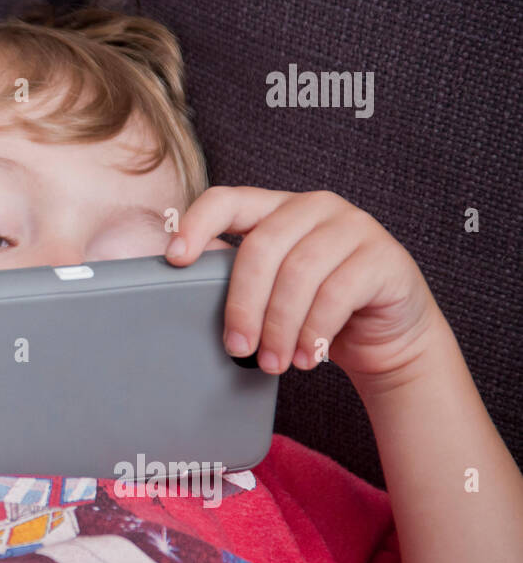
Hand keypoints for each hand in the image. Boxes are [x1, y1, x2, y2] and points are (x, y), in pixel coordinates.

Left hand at [164, 187, 443, 391]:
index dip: (197, 225)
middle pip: (261, 247)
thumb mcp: (273, 291)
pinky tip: (307, 358)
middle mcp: (314, 207)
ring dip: (280, 327)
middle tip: (237, 348)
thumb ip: (240, 280)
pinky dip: (315, 332)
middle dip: (244, 304)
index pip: (227, 200)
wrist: (387, 335)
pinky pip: (338, 294)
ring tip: (273, 362)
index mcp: (275, 208)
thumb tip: (185, 294)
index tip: (175, 260)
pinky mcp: (383, 256)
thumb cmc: (317, 311)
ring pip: (299, 273)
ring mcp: (353, 226)